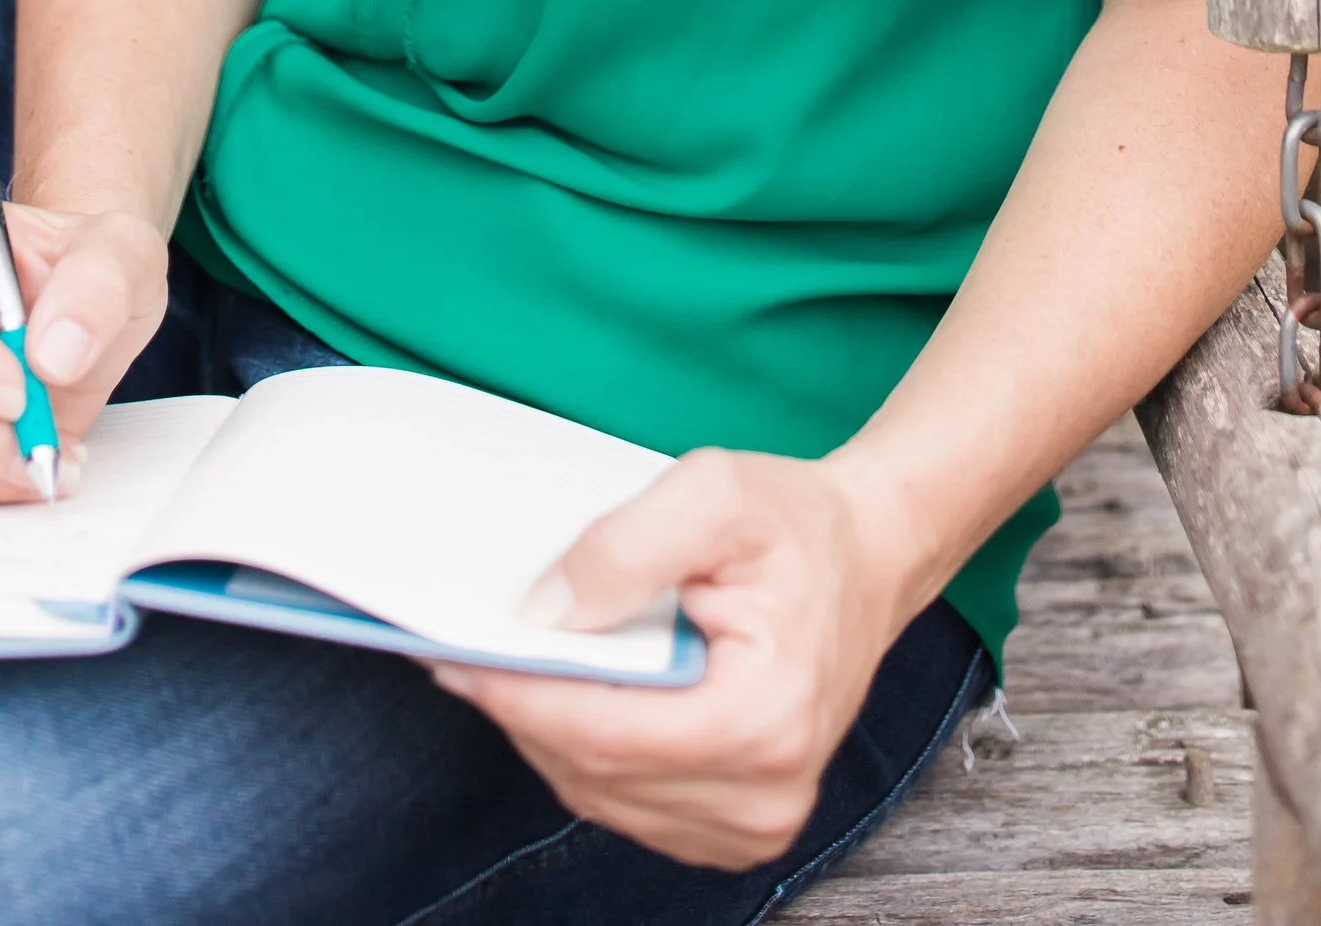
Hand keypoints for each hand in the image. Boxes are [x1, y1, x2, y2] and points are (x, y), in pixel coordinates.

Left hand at [432, 448, 913, 868]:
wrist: (870, 559)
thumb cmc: (798, 524)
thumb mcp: (714, 491)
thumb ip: (624, 548)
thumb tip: (541, 613)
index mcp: (765, 720)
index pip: (604, 732)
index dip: (518, 694)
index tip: (451, 653)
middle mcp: (763, 795)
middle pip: (594, 770)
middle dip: (521, 706)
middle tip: (461, 646)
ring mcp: (753, 824)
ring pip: (600, 794)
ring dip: (546, 732)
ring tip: (507, 663)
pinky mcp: (736, 828)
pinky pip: (626, 801)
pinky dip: (584, 752)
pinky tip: (569, 695)